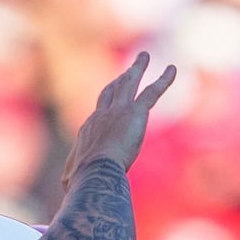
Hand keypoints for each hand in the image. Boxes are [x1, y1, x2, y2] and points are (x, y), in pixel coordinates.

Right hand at [61, 52, 176, 190]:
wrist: (95, 170)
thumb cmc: (83, 178)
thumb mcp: (71, 177)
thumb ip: (71, 177)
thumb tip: (66, 184)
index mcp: (89, 128)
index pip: (99, 112)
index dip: (106, 105)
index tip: (110, 102)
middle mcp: (102, 113)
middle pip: (111, 90)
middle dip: (120, 78)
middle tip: (127, 69)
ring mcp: (118, 110)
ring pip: (129, 82)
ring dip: (137, 68)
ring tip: (144, 56)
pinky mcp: (135, 112)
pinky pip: (152, 91)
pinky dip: (164, 80)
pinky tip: (173, 69)